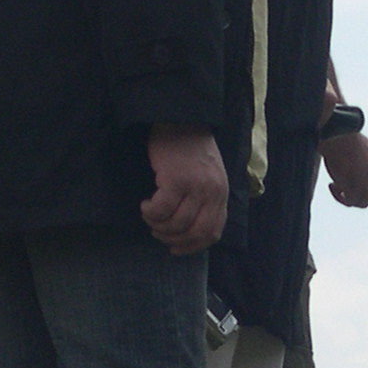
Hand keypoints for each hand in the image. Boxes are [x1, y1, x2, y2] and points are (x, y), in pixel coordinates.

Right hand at [141, 123, 228, 253]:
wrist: (181, 120)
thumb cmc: (191, 149)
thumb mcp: (209, 176)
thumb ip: (206, 200)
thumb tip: (190, 229)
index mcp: (221, 194)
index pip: (212, 232)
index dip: (192, 246)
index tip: (175, 248)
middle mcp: (212, 192)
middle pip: (194, 232)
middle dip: (173, 239)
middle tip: (158, 233)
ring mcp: (195, 187)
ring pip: (175, 224)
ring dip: (158, 226)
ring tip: (150, 215)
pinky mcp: (175, 180)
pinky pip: (160, 210)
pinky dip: (150, 213)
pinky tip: (146, 205)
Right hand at [320, 131, 367, 206]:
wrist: (338, 131)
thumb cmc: (340, 131)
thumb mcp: (352, 142)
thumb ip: (353, 153)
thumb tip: (344, 154)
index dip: (363, 185)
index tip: (347, 178)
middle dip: (360, 198)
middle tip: (344, 192)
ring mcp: (365, 181)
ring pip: (364, 202)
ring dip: (349, 200)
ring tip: (335, 187)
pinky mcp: (354, 185)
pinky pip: (350, 200)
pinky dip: (340, 197)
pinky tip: (331, 185)